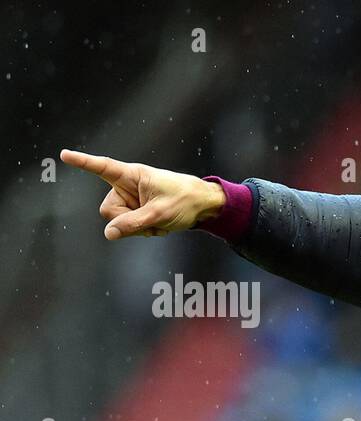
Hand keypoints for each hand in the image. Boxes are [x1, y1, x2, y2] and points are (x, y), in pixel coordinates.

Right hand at [60, 149, 224, 239]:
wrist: (203, 205)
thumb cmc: (184, 200)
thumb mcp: (159, 214)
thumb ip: (133, 223)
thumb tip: (109, 233)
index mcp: (132, 175)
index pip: (103, 167)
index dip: (83, 162)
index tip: (65, 154)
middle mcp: (126, 186)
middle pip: (108, 211)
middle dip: (126, 222)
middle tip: (151, 222)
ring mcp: (130, 199)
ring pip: (119, 223)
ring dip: (139, 228)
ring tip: (160, 222)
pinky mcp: (136, 210)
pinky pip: (130, 228)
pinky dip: (145, 230)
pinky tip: (160, 226)